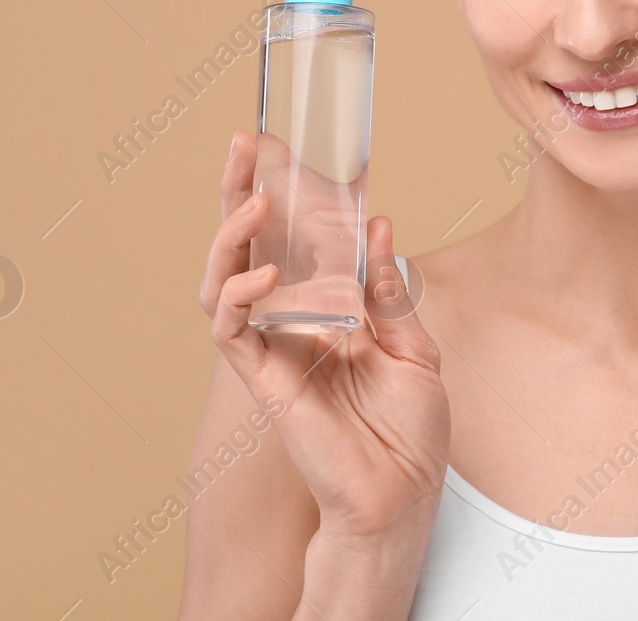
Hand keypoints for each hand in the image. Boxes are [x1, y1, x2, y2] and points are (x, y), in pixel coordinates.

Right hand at [200, 131, 451, 544]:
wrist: (403, 494)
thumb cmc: (409, 432)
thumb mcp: (414, 347)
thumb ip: (388, 291)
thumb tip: (378, 225)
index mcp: (326, 312)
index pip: (293, 242)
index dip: (285, 196)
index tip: (286, 146)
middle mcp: (291, 325)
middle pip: (247, 248)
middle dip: (238, 194)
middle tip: (242, 143)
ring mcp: (272, 350)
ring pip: (223, 281)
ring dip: (231, 235)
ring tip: (255, 198)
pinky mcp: (263, 380)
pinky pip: (230, 330)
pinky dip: (240, 294)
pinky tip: (265, 272)